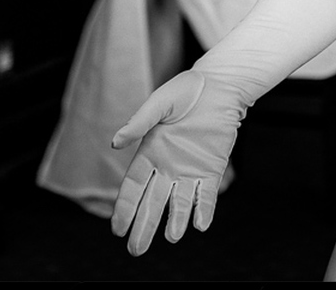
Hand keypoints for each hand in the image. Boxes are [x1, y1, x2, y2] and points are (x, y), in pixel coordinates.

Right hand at [109, 69, 244, 255]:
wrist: (220, 86)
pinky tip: (200, 225)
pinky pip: (207, 195)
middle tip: (136, 250)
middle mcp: (167, 167)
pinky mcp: (212, 169)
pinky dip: (203, 210)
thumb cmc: (186, 91)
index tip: (117, 230)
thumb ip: (140, 122)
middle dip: (144, 226)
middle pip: (152, 203)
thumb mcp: (160, 102)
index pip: (133, 187)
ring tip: (172, 237)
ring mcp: (190, 171)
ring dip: (176, 221)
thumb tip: (115, 142)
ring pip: (179, 203)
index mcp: (149, 153)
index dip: (124, 208)